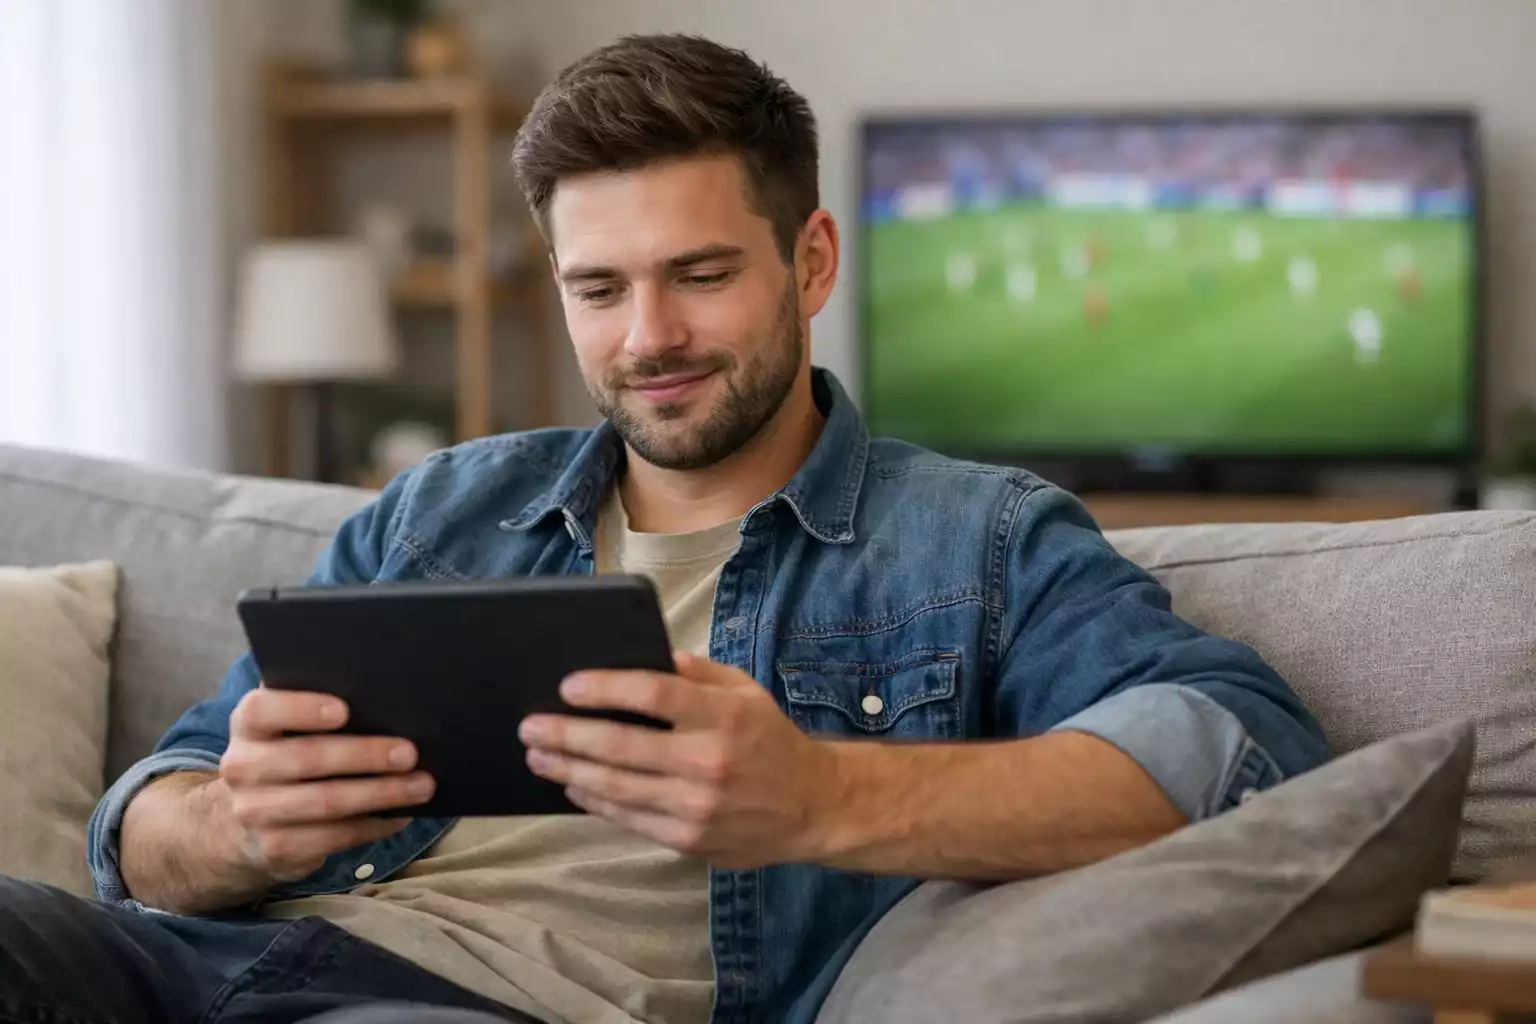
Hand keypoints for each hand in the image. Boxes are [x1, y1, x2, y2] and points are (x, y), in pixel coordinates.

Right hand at [214, 686, 435, 881]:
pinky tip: (401, 815)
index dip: (301, 708)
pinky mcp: (276, 848)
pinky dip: (373, 825)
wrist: (243, 825)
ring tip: (421, 785)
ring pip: (325, 802)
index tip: (344, 710)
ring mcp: (255, 812)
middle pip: (306, 757)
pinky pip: (333, 836)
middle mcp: (243, 768)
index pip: (261, 711)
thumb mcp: (287, 728)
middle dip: (364, 754)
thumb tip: (382, 693)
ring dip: (380, 793)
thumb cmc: (287, 756)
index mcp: (249, 727)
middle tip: (409, 753)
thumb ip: (315, 707)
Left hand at [518, 651, 839, 867]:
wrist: (812, 806)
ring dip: (569, 769)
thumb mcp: (745, 692)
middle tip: (531, 725)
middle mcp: (708, 761)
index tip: (569, 686)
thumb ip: (696, 673)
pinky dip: (594, 800)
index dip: (606, 688)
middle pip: (622, 745)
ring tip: (538, 755)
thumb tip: (646, 656)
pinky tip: (573, 784)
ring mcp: (696, 805)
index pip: (654, 694)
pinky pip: (628, 818)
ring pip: (616, 787)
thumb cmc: (771, 740)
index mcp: (724, 716)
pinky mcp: (688, 838)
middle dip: (567, 734)